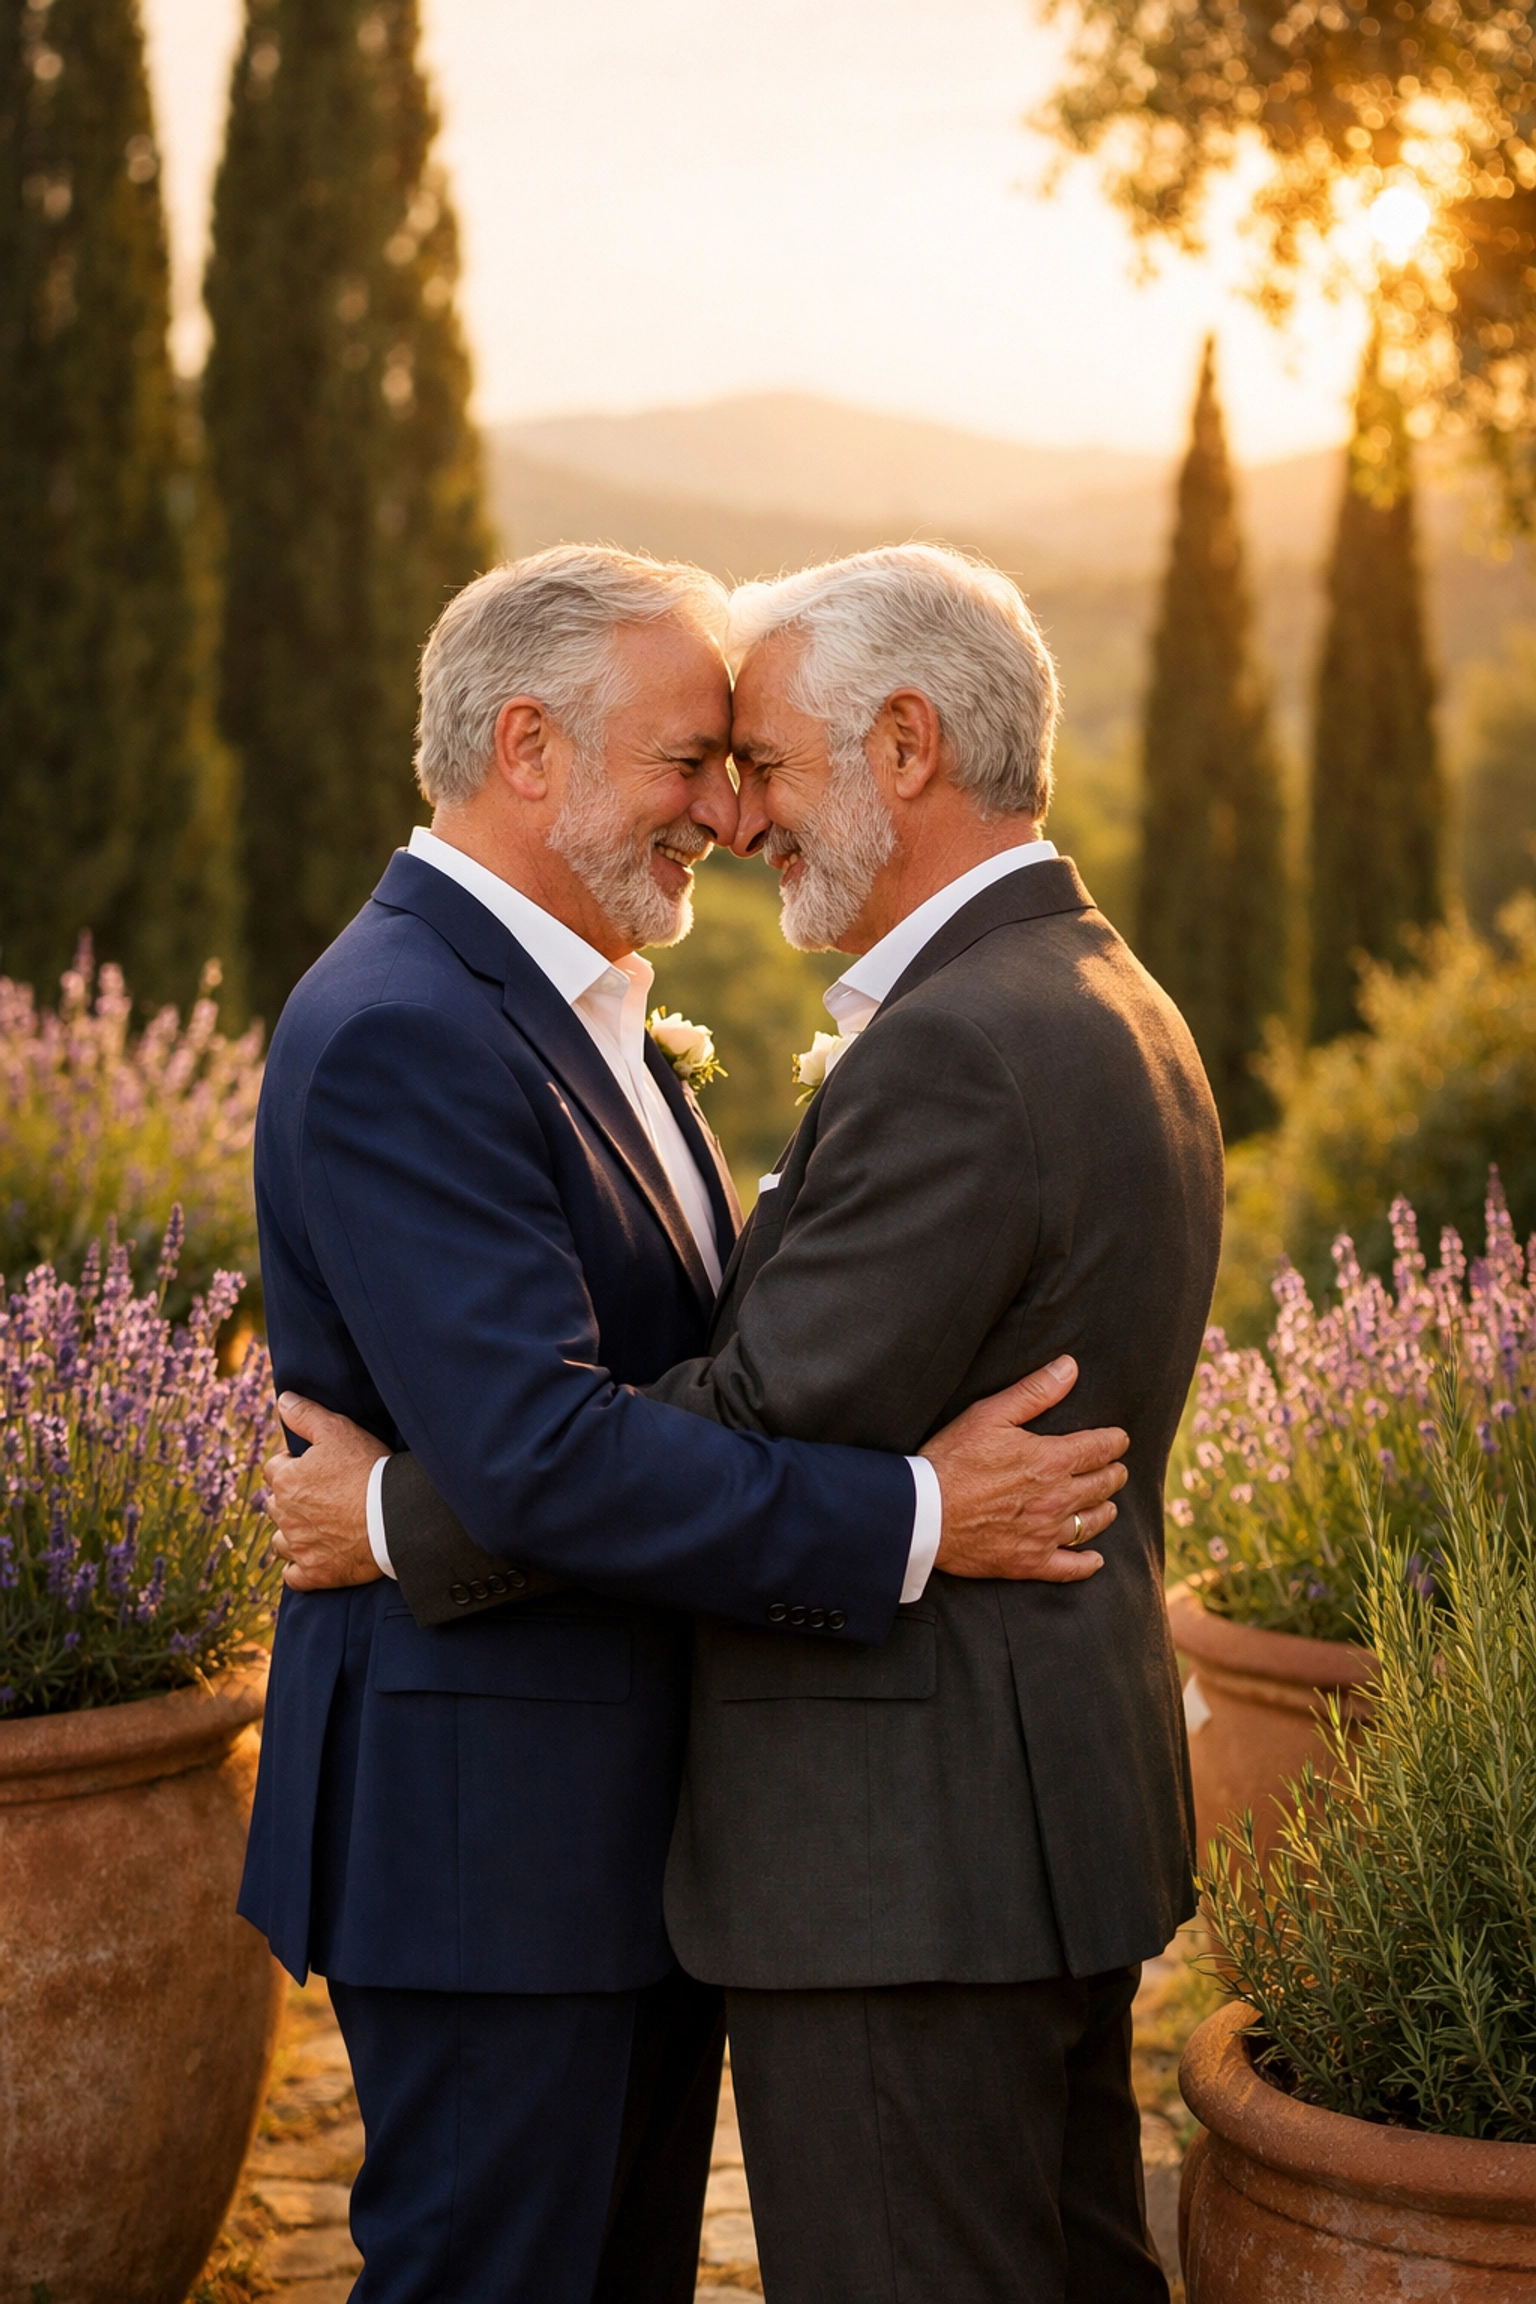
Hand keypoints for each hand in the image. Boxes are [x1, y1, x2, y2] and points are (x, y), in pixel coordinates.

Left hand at [264, 1394, 389, 1590]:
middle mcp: (285, 1515)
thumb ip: (305, 1415)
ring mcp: (299, 1547)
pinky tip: (314, 1559)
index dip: (294, 1464)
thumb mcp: (338, 1430)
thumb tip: (282, 1402)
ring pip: (281, 1540)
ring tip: (317, 1527)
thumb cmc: (368, 1469)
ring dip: (292, 1533)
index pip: (275, 1469)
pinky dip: (299, 1568)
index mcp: (286, 1480)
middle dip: (292, 1498)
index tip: (316, 1466)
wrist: (394, 1517)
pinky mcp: (315, 1573)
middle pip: (276, 1504)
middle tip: (323, 1494)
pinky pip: (293, 1575)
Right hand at [923, 1356, 1127, 1584]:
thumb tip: (1070, 1367)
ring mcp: (1046, 1533)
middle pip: (1101, 1486)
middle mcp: (1058, 1498)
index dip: (1114, 1442)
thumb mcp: (990, 1414)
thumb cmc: (953, 1459)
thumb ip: (1034, 1391)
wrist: (924, 1512)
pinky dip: (1086, 1564)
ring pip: (1092, 1523)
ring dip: (1105, 1512)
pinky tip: (1095, 1559)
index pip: (1098, 1448)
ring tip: (1108, 1506)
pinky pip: (1070, 1568)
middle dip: (1114, 1475)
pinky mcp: (1030, 1562)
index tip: (1120, 1439)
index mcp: (1051, 1459)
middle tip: (1118, 1471)